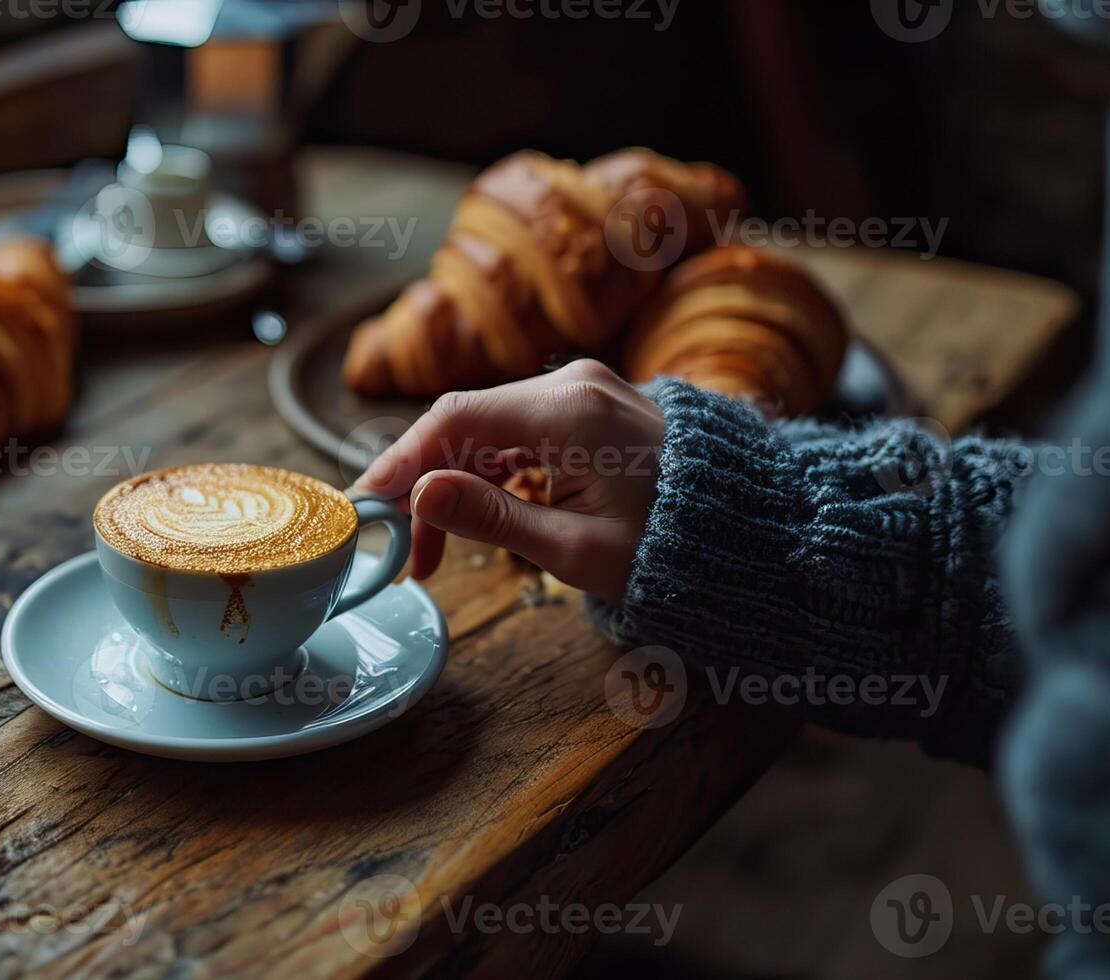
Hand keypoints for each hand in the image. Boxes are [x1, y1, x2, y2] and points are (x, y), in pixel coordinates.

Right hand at [349, 359, 664, 600]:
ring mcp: (581, 390)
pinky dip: (487, 473)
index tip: (366, 502)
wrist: (743, 528)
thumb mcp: (576, 549)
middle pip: (465, 421)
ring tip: (432, 551)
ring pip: (486, 429)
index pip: (455, 419)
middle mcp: (572, 384)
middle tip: (397, 544)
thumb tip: (421, 494)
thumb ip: (494, 519)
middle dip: (423, 481)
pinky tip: (471, 516)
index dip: (401, 458)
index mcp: (570, 410)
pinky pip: (516, 433)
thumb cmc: (672, 547)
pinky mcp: (586, 407)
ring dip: (452, 483)